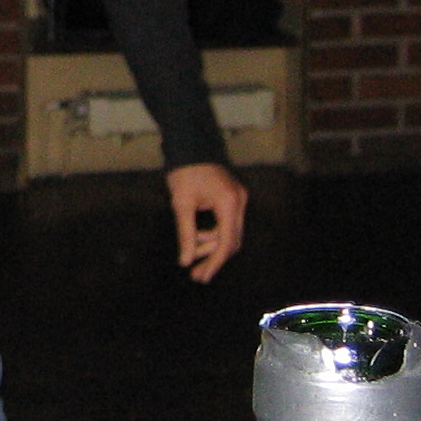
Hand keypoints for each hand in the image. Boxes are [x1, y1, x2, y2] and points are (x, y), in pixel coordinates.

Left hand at [166, 161, 246, 282]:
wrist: (190, 144)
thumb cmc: (184, 171)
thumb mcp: (182, 204)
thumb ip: (186, 233)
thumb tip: (186, 260)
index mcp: (229, 203)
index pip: (227, 242)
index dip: (214, 262)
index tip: (201, 276)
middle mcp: (239, 202)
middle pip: (231, 241)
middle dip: (213, 258)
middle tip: (196, 275)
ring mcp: (238, 199)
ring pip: (229, 233)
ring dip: (211, 246)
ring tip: (192, 258)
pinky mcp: (232, 198)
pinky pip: (226, 223)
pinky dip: (213, 233)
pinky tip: (197, 239)